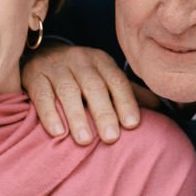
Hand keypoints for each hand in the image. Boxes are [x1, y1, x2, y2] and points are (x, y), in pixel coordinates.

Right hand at [22, 43, 154, 144]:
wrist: (40, 54)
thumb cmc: (80, 74)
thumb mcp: (104, 77)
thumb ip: (128, 93)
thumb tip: (161, 108)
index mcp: (100, 61)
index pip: (116, 81)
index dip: (125, 102)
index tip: (132, 125)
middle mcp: (79, 60)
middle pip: (94, 86)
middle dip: (103, 112)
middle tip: (111, 138)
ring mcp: (55, 67)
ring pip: (67, 91)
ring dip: (76, 116)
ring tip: (85, 141)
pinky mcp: (34, 75)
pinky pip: (42, 94)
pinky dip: (49, 113)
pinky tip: (57, 132)